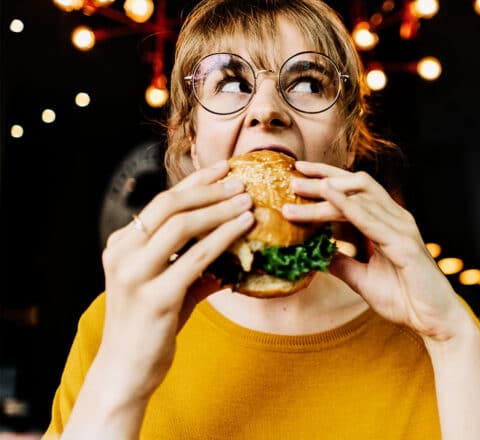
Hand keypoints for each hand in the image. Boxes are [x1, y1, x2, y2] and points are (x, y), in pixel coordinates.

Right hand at [97, 160, 253, 400]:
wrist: (126, 370)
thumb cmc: (150, 327)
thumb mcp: (170, 286)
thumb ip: (195, 264)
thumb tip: (235, 245)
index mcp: (122, 245)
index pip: (162, 202)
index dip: (195, 183)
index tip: (224, 169)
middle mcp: (123, 253)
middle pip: (169, 206)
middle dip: (209, 190)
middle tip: (241, 182)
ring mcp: (136, 275)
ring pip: (182, 226)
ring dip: (219, 210)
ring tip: (248, 201)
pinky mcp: (156, 298)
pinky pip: (195, 259)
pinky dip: (223, 238)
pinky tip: (244, 228)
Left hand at [283, 161, 468, 342]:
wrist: (434, 321)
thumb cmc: (405, 299)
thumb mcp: (362, 279)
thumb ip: (342, 263)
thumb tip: (317, 254)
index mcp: (388, 223)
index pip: (355, 191)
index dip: (328, 179)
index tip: (298, 175)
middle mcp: (396, 219)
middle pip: (357, 184)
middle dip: (323, 176)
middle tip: (292, 176)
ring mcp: (401, 228)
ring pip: (359, 198)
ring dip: (326, 192)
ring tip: (299, 189)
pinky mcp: (403, 244)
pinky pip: (370, 219)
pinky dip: (347, 205)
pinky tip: (328, 196)